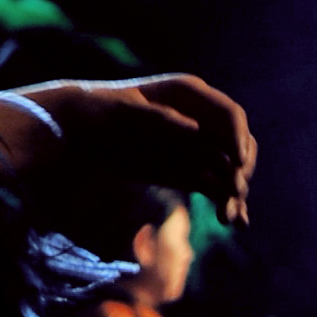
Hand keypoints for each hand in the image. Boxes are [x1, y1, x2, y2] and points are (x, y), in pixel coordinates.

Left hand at [0, 72, 257, 230]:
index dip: (238, 139)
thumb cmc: (98, 110)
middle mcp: (200, 119)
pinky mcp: (189, 169)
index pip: (229, 115)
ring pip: (230, 170)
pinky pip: (216, 186)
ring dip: (236, 193)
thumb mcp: (125, 113)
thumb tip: (197, 133)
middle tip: (233, 196)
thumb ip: (162, 122)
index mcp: (189, 94)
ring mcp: (197, 145)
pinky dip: (224, 201)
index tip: (238, 164)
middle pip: (236, 145)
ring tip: (231, 220)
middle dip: (240, 171)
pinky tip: (232, 221)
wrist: (76, 130)